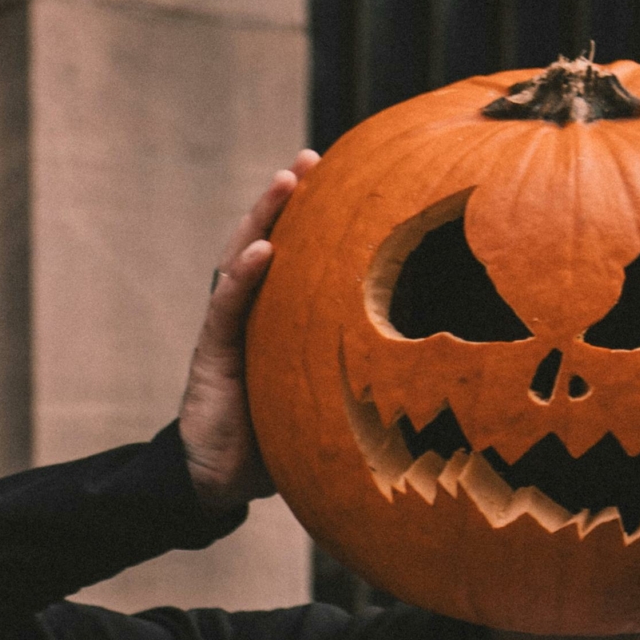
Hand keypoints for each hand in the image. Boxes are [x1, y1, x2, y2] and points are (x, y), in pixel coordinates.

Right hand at [179, 153, 321, 510]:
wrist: (217, 481)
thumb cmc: (272, 445)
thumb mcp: (321, 405)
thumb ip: (355, 383)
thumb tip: (428, 383)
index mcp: (273, 322)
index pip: (291, 259)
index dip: (311, 219)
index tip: (343, 179)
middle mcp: (248, 316)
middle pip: (264, 243)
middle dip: (285, 199)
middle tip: (312, 158)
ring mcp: (227, 331)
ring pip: (241, 261)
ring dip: (262, 218)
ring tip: (286, 181)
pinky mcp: (211, 355)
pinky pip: (226, 308)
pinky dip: (242, 276)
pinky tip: (262, 249)